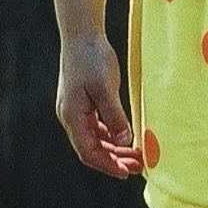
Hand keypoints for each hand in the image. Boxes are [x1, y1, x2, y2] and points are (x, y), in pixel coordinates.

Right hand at [56, 33, 142, 178]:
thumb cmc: (92, 58)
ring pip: (94, 139)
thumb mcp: (106, 87)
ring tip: (135, 156)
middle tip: (137, 167)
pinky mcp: (82, 102)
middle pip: (91, 149)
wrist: (82, 35)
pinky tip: (126, 137)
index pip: (88, 152)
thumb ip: (114, 116)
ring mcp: (75, 110)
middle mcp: (71, 117)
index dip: (107, 165)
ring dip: (114, 149)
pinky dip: (111, 135)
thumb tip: (125, 141)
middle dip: (114, 160)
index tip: (126, 173)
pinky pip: (96, 126)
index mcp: (72, 116)